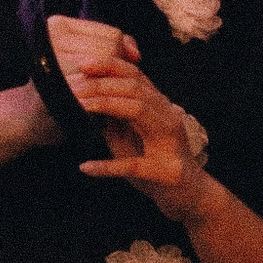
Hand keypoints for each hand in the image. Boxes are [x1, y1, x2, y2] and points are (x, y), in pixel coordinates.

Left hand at [51, 17, 208, 220]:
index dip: (110, 66)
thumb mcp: (131, 138)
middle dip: (101, 83)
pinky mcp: (166, 172)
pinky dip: (108, 166)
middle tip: (73, 87)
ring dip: (105, 105)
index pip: (137, 76)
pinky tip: (86, 167)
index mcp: (160, 108)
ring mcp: (170, 143)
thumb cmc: (156, 167)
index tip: (83, 65)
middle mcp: (168, 117)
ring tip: (79, 106)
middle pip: (135, 88)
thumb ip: (115, 119)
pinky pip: (134, 165)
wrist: (189, 198)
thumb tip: (87, 100)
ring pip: (137, 111)